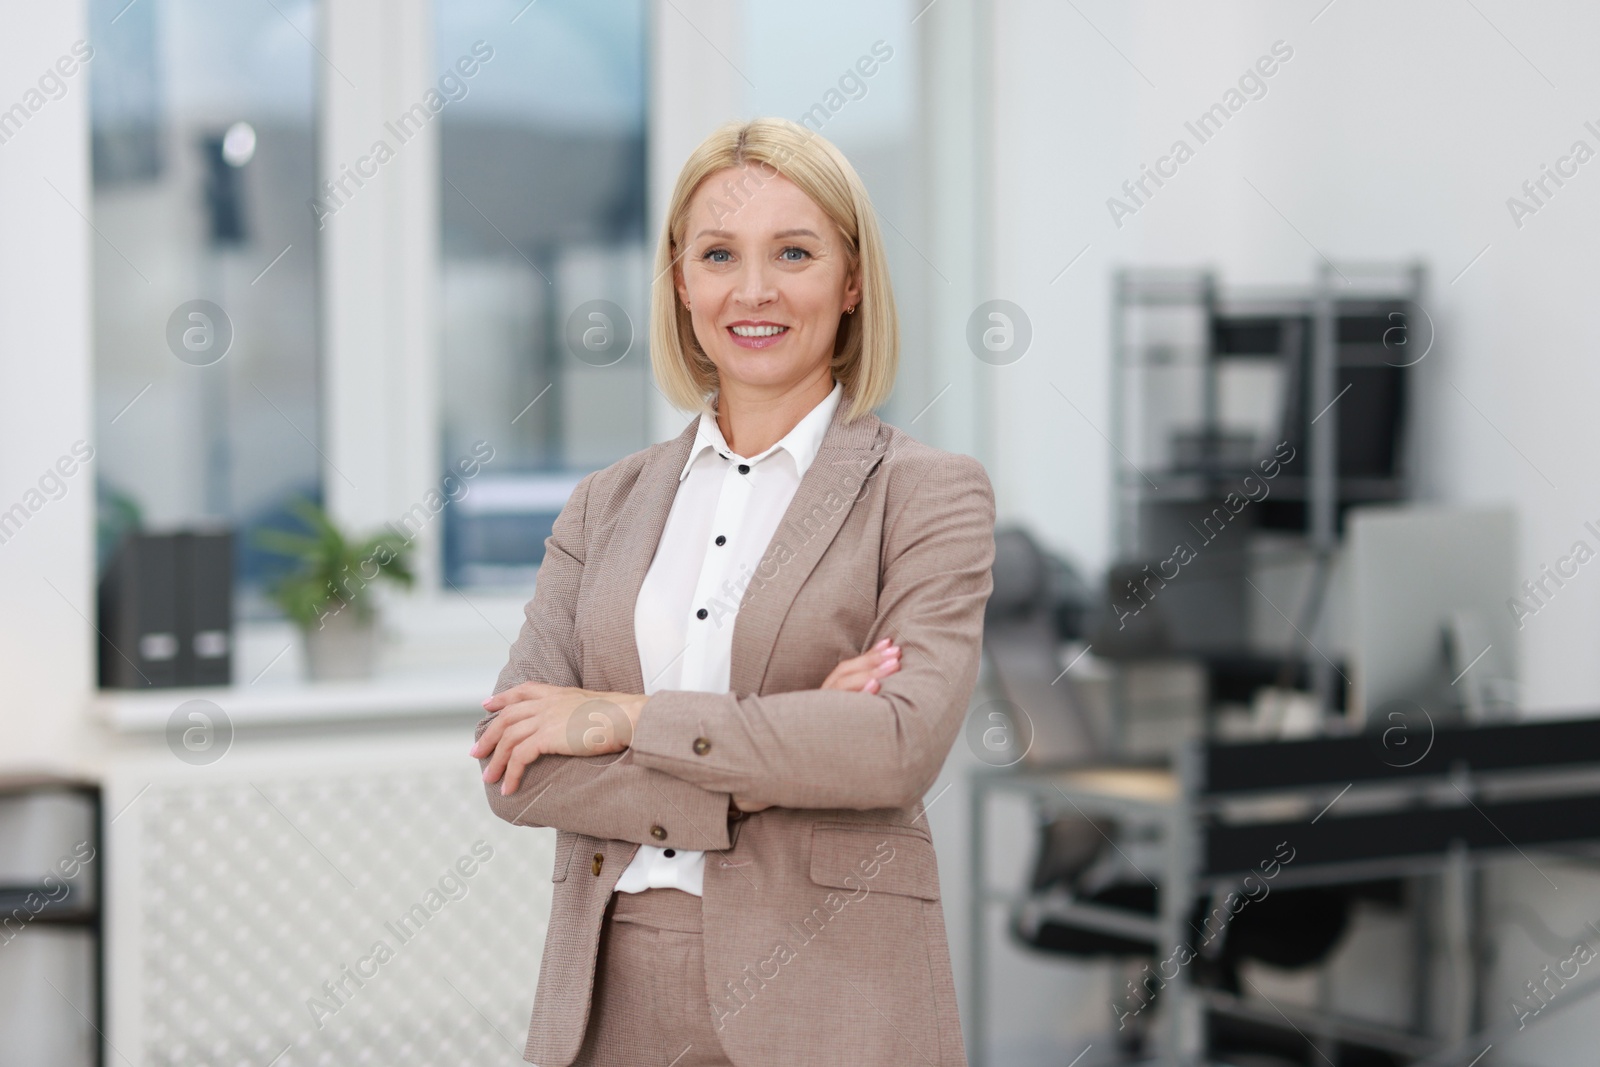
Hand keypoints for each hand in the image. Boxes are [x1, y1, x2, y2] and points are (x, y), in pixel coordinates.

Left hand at [472, 683, 646, 795]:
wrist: (630, 717)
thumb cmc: (622, 717)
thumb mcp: (595, 707)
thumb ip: (578, 713)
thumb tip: (579, 725)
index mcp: (558, 693)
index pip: (522, 691)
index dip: (502, 698)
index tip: (487, 704)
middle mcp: (548, 703)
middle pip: (507, 717)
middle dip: (489, 736)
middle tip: (476, 753)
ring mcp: (546, 718)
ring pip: (508, 738)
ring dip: (496, 760)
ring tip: (489, 778)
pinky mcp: (548, 736)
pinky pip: (519, 756)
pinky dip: (511, 773)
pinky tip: (510, 787)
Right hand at [732, 639, 901, 812]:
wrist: (784, 769)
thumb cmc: (820, 742)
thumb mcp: (836, 716)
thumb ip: (852, 700)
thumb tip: (881, 685)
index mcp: (825, 695)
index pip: (846, 668)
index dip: (868, 654)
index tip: (889, 643)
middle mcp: (821, 701)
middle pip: (845, 673)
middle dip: (873, 660)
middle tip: (897, 653)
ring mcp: (820, 714)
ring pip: (843, 687)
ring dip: (870, 673)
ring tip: (893, 666)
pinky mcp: (821, 728)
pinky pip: (840, 710)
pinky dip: (859, 696)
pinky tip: (876, 689)